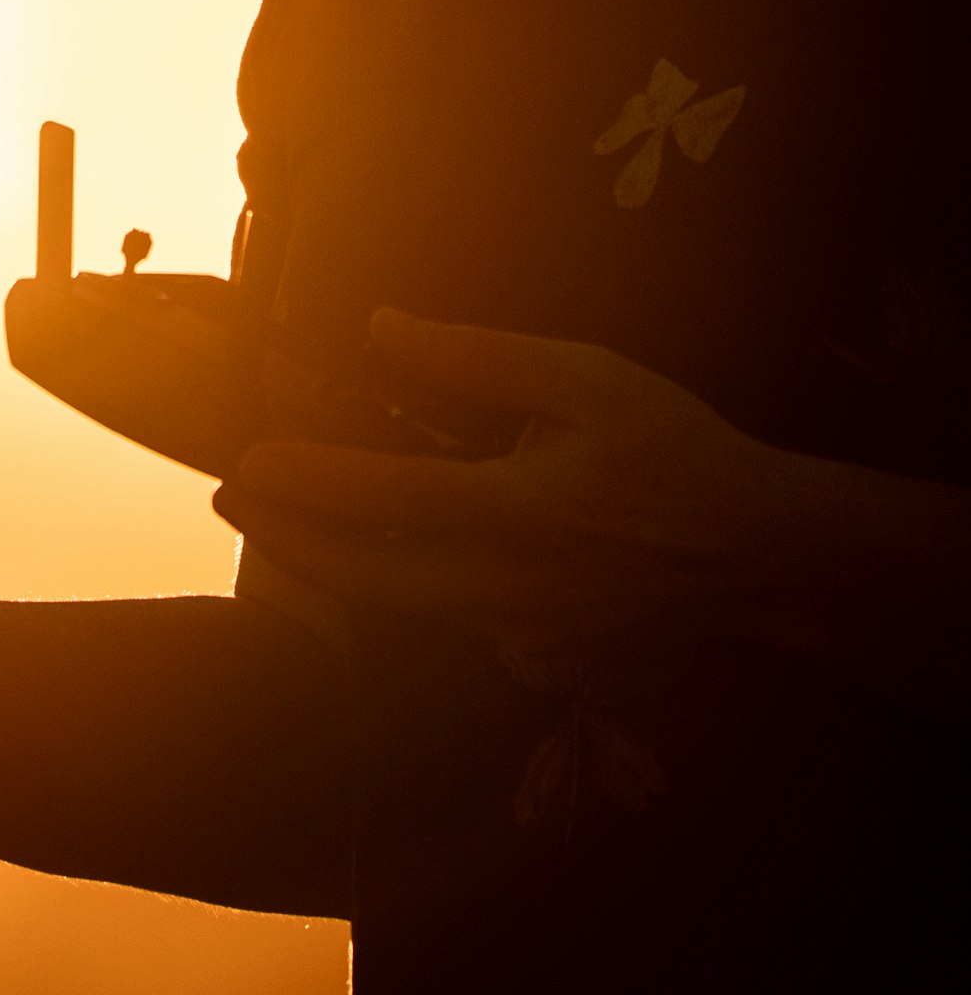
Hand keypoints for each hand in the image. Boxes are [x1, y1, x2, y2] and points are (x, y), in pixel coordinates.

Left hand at [214, 311, 792, 667]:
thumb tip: (383, 330)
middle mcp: (514, 586)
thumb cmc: (677, 454)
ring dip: (340, 570)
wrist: (762, 557)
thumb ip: (478, 360)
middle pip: (368, 580)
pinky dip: (419, 593)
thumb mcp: (588, 380)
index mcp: (523, 511)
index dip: (307, 484)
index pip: (387, 501)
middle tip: (232, 500)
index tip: (246, 461)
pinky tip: (403, 558)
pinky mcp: (544, 664)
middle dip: (286, 544)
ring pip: (407, 608)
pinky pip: (461, 627)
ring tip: (289, 523)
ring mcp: (527, 637)